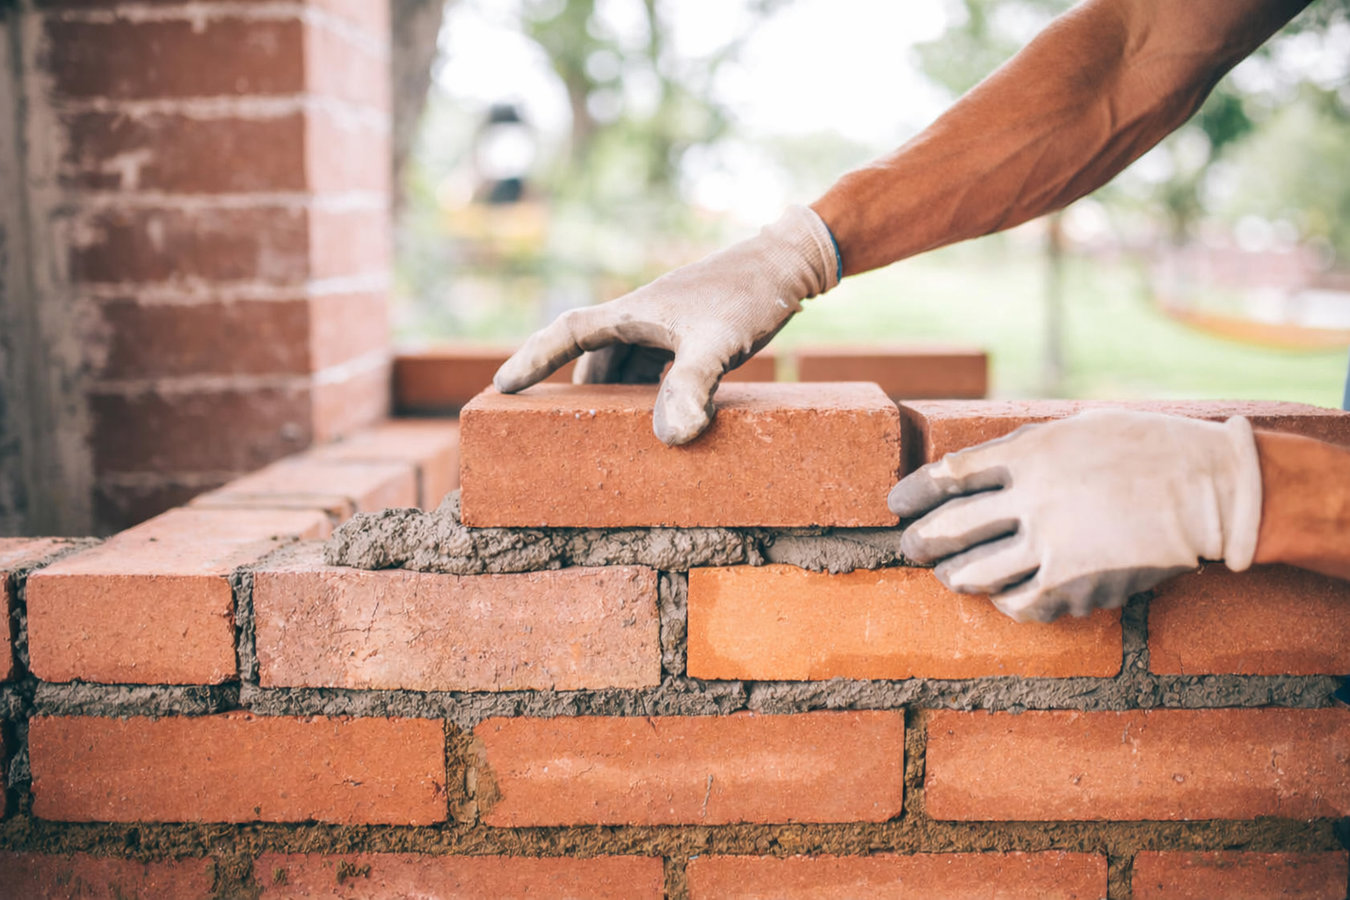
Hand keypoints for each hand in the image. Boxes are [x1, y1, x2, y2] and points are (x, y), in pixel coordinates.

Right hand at [493, 205, 839, 444]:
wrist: (791, 263)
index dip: (532, 359)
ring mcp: (666, 325)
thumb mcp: (719, 343)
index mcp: (633, 313)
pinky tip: (661, 418)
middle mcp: (642, 317)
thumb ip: (692, 386)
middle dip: (571, 390)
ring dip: (613, 395)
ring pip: (623, 365)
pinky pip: (652, 367)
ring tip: (606, 435)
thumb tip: (672, 436)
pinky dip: (646, 393)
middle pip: (591, 356)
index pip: (567, 333)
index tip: (501, 386)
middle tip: (553, 429)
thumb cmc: (751, 295)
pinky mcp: (691, 333)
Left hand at [888, 409, 1263, 621]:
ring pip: (973, 574)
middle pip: (948, 529)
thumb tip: (975, 467)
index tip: (896, 505)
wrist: (1211, 491)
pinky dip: (1002, 601)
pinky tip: (1002, 596)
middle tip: (909, 547)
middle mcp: (1033, 500)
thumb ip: (1024, 447)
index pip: (947, 475)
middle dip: (918, 542)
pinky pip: (1017, 604)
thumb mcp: (1077, 427)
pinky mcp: (1075, 586)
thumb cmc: (1145, 449)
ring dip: (953, 577)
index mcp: (1030, 454)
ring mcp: (1053, 547)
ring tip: (950, 575)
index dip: (913, 493)